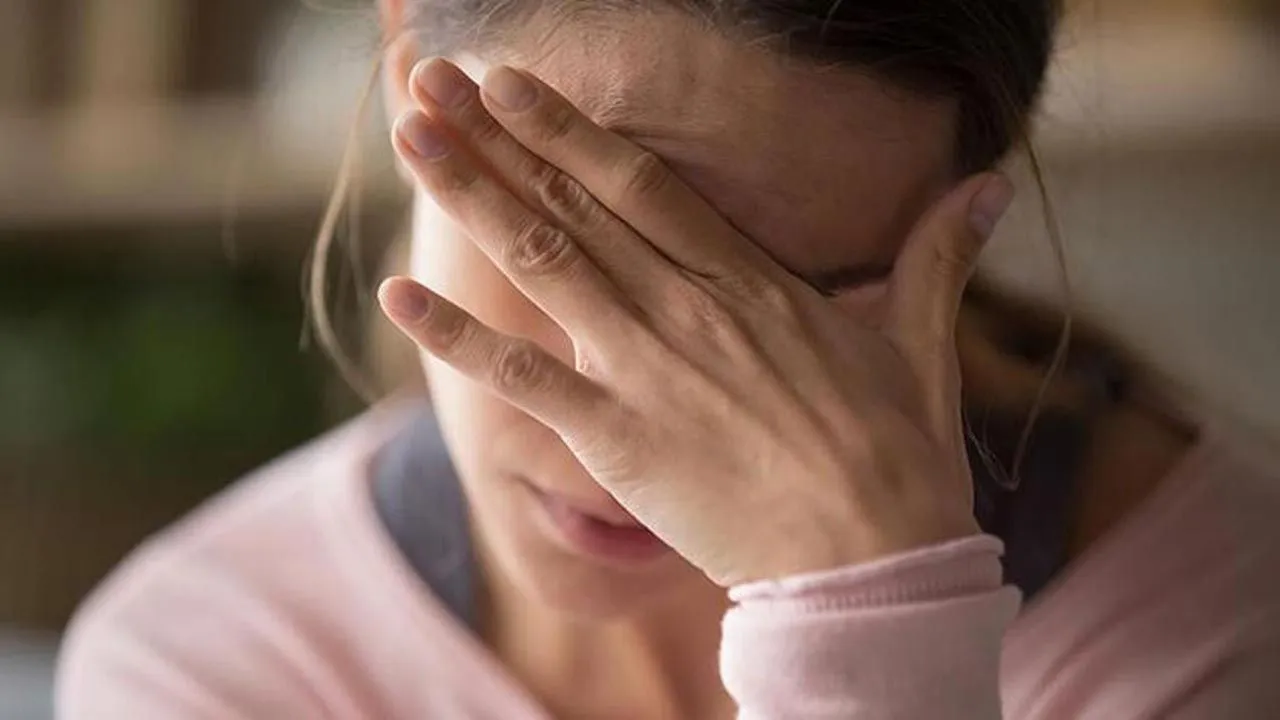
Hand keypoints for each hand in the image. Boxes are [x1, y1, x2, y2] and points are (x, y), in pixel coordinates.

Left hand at [379, 58, 1014, 586]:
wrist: (871, 564)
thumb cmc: (896, 457)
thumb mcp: (920, 343)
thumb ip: (936, 257)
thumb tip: (985, 186)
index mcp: (751, 282)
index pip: (644, 184)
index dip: (572, 130)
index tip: (516, 85)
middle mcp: (688, 309)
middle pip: (576, 205)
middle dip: (498, 139)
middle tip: (432, 84)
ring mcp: (646, 369)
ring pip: (543, 263)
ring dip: (471, 196)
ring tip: (413, 139)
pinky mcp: (616, 438)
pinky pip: (521, 378)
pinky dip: (455, 336)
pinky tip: (397, 293)